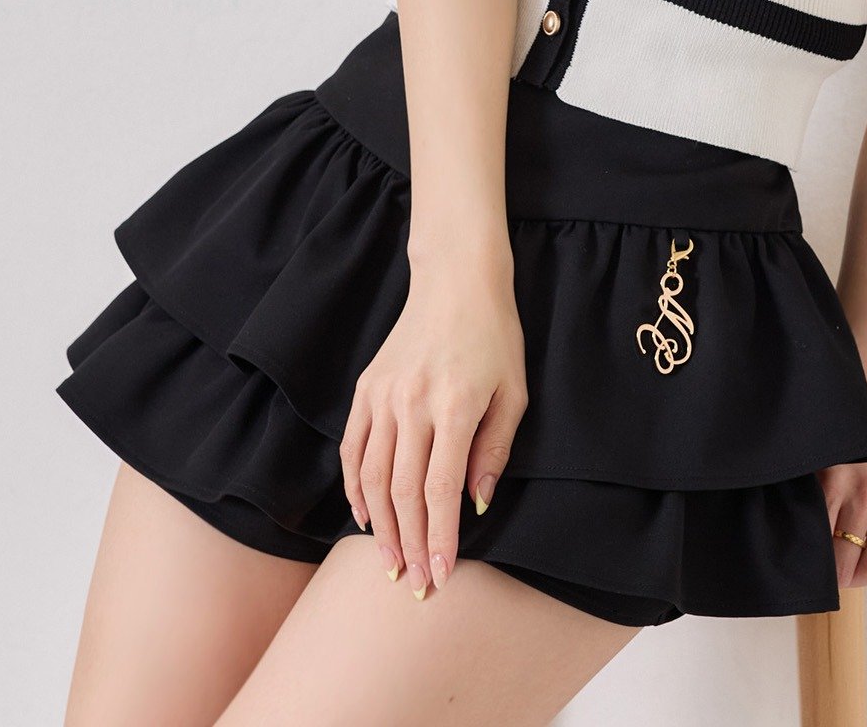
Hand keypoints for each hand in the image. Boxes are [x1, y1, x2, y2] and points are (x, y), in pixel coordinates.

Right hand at [339, 260, 528, 599]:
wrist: (457, 281)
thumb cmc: (495, 336)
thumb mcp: (514, 392)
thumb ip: (494, 450)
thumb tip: (474, 503)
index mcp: (454, 406)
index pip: (440, 490)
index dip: (439, 539)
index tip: (439, 576)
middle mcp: (412, 404)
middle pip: (403, 492)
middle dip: (409, 546)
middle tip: (412, 585)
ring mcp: (383, 396)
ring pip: (372, 477)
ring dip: (379, 527)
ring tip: (388, 563)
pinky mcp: (366, 388)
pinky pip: (352, 448)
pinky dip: (354, 488)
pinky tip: (364, 517)